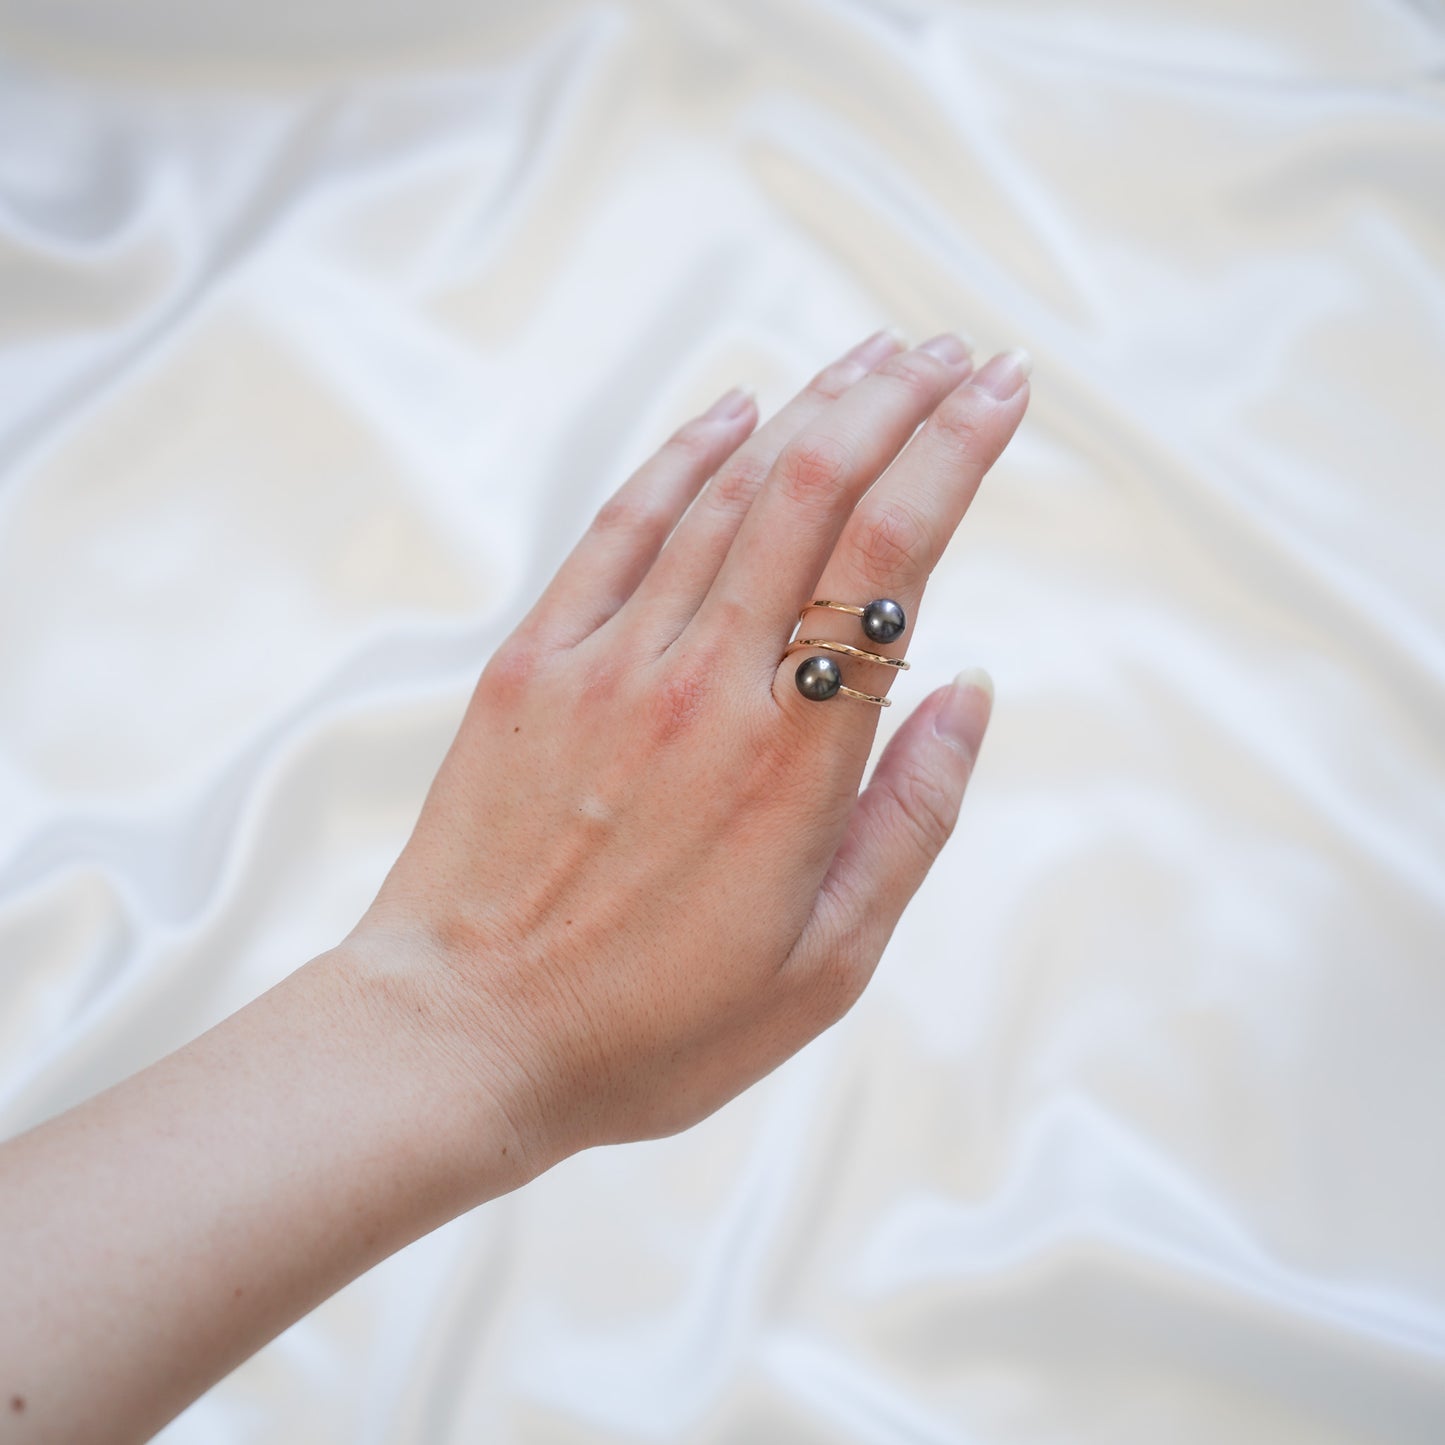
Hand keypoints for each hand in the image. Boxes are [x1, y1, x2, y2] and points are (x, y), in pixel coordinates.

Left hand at [354, 328, 1030, 1179]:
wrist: (459, 1038)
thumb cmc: (652, 1027)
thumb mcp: (824, 966)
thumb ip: (910, 820)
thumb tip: (969, 687)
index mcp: (793, 762)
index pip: (893, 558)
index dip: (955, 454)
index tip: (1004, 392)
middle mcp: (704, 686)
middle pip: (815, 491)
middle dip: (899, 401)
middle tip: (960, 351)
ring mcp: (608, 664)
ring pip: (726, 494)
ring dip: (810, 410)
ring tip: (877, 355)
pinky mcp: (532, 665)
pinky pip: (620, 530)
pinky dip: (682, 456)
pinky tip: (735, 406)